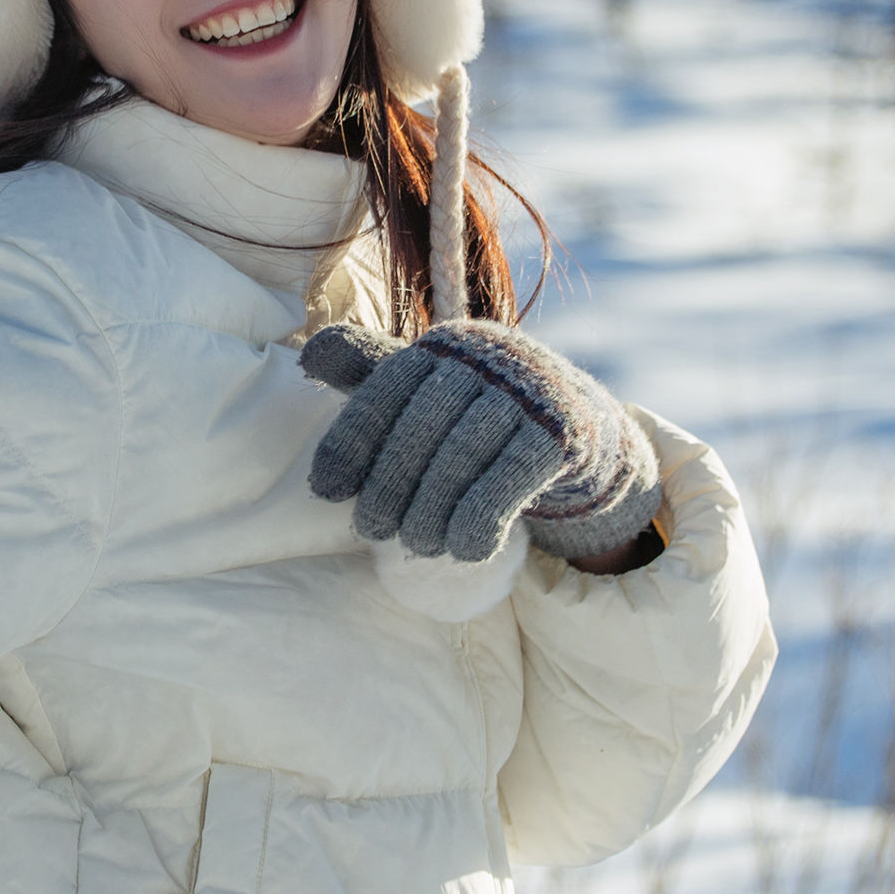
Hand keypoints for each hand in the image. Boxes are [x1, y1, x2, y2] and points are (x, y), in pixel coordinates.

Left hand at [300, 320, 662, 564]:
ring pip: (461, 456)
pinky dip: (478, 520)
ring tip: (416, 545)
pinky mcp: (565, 431)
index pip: (385, 389)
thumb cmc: (487, 416)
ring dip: (429, 511)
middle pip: (421, 426)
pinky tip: (463, 549)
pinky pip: (510, 480)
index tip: (326, 491)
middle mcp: (488, 355)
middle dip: (388, 486)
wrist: (586, 435)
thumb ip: (373, 374)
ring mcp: (531, 389)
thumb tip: (308, 357)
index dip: (349, 442)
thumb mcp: (432, 391)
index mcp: (448, 344)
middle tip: (371, 531)